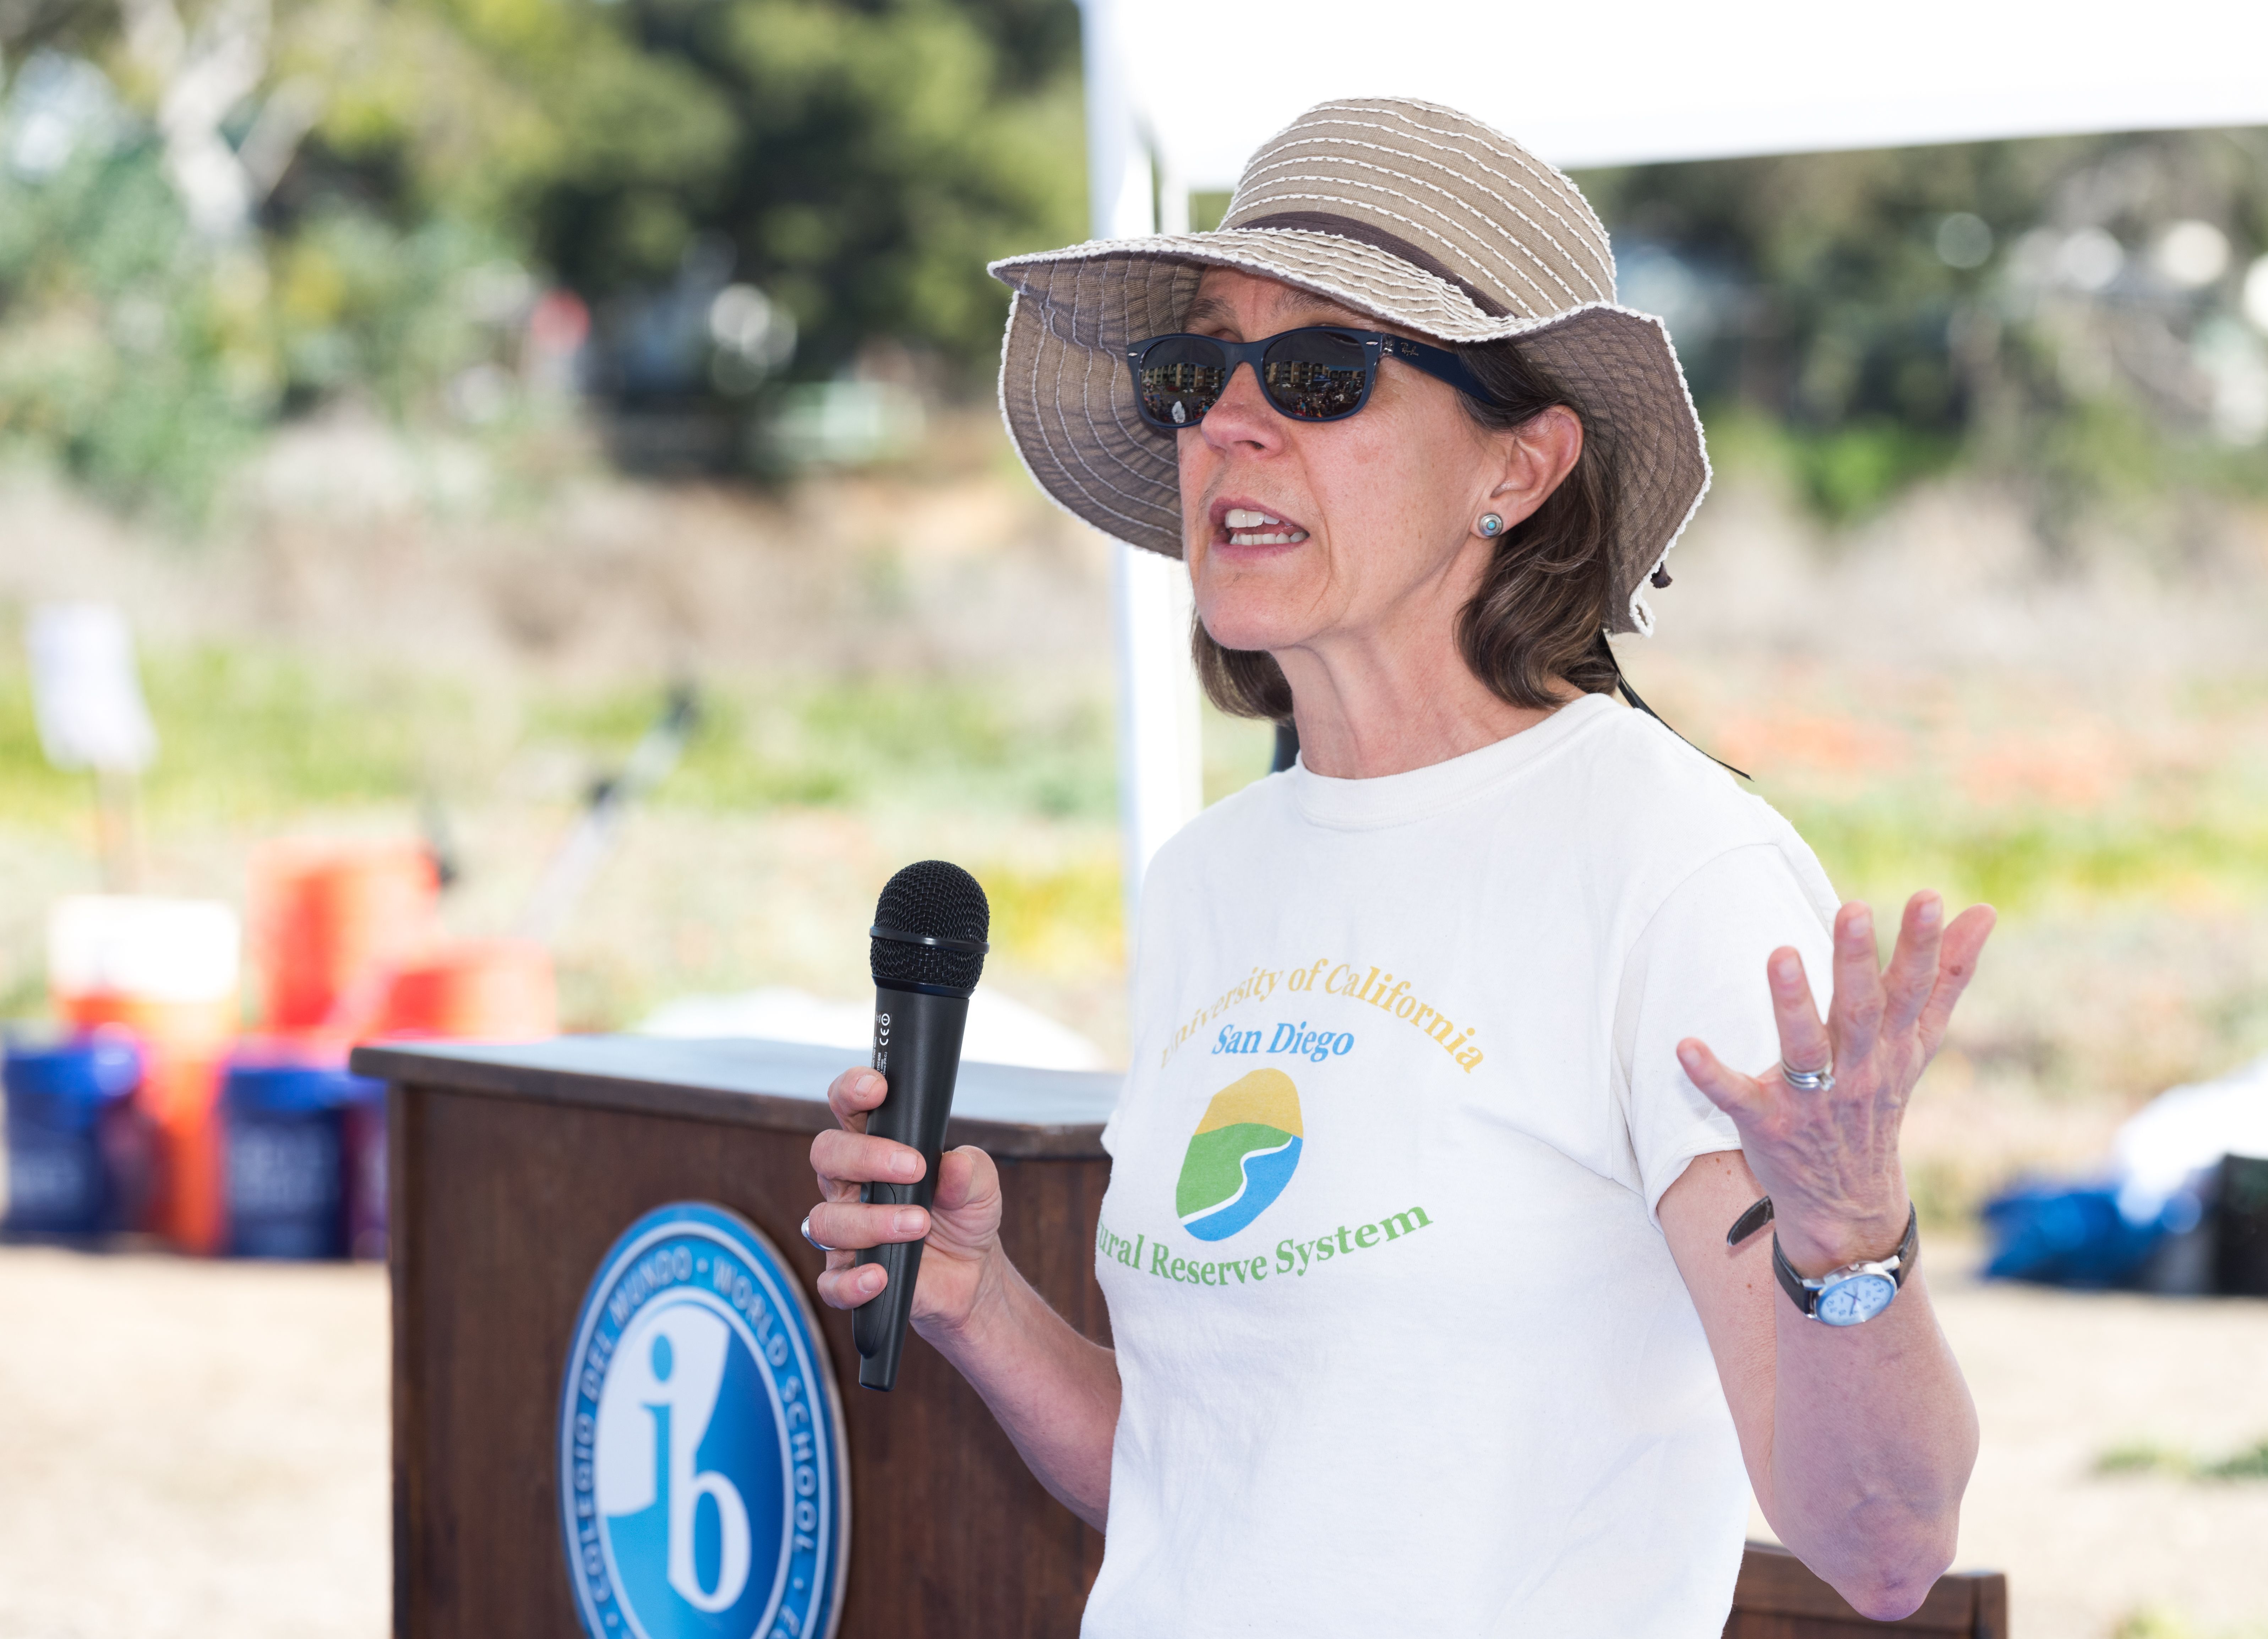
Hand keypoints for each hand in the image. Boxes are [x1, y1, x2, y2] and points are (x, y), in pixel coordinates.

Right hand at [805, 1066, 1003, 1337]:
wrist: (972, 1273)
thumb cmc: (964, 1215)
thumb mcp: (981, 1186)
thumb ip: (970, 1170)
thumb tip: (953, 1167)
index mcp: (876, 1148)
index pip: (849, 1108)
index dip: (852, 1090)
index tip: (876, 1088)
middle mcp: (851, 1184)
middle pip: (826, 1154)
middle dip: (866, 1156)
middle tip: (913, 1169)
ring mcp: (845, 1231)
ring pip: (826, 1219)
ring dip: (872, 1221)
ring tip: (919, 1225)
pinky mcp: (847, 1275)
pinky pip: (830, 1281)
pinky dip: (852, 1281)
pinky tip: (880, 1276)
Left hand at [1676, 892, 1995, 1274]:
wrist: (1849, 1200)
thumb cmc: (1879, 1100)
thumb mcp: (1919, 1043)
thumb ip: (1947, 978)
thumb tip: (1984, 912)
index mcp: (1890, 1045)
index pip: (1911, 990)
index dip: (1922, 946)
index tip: (1929, 898)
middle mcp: (1856, 1070)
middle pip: (1859, 1010)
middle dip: (1856, 961)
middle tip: (1854, 909)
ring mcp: (1811, 1099)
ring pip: (1804, 1049)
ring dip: (1791, 1003)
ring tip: (1781, 954)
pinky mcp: (1766, 1124)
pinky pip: (1736, 1097)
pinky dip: (1711, 1075)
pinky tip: (1686, 1047)